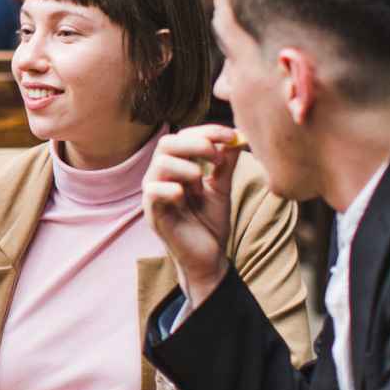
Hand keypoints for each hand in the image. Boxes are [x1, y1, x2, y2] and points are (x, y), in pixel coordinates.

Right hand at [143, 124, 240, 307]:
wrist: (209, 258)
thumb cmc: (210, 223)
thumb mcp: (222, 189)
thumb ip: (225, 165)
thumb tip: (236, 138)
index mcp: (176, 167)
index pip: (184, 136)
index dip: (208, 131)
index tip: (233, 136)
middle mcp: (161, 176)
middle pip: (167, 143)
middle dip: (195, 144)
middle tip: (217, 158)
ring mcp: (154, 194)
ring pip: (160, 164)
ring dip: (187, 168)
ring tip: (202, 183)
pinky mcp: (153, 214)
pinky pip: (153, 191)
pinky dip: (172, 189)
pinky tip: (186, 197)